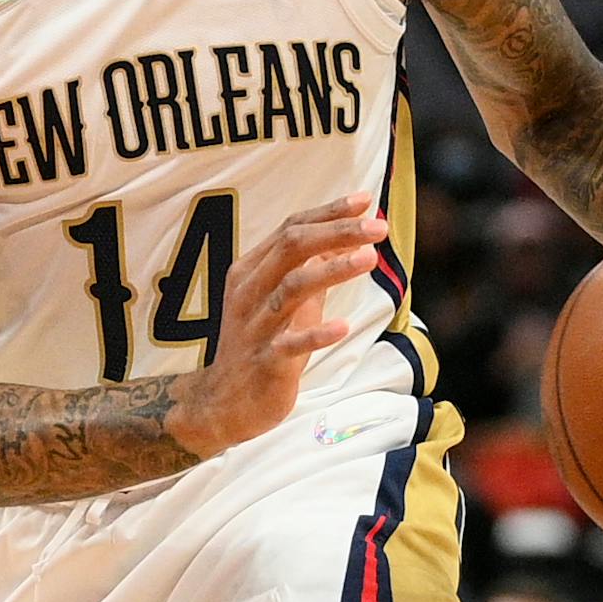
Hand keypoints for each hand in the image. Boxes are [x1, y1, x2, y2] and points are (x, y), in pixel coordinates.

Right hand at [171, 192, 385, 454]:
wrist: (225, 401)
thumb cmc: (262, 342)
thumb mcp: (286, 299)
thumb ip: (313, 267)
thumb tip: (353, 236)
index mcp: (252, 269)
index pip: (291, 228)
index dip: (329, 212)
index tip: (365, 200)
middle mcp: (250, 291)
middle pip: (292, 248)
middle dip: (336, 232)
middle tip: (377, 227)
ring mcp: (255, 326)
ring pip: (292, 288)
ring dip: (332, 270)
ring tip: (370, 258)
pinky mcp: (265, 361)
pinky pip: (290, 344)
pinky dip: (316, 334)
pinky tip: (343, 327)